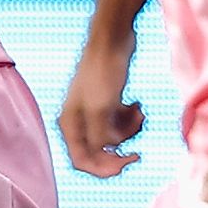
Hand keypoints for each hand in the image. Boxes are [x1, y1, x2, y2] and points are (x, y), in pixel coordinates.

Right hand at [56, 32, 145, 177]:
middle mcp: (78, 120)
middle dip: (119, 150)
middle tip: (137, 151)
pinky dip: (131, 118)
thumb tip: (105, 155)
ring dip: (130, 131)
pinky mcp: (108, 102)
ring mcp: (93, 112)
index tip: (127, 162)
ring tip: (138, 113)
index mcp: (69, 124)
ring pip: (113, 138)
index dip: (104, 168)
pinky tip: (137, 104)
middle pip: (99, 153)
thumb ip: (100, 137)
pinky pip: (120, 123)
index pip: (81, 161)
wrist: (113, 39)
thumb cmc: (104, 71)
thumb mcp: (102, 109)